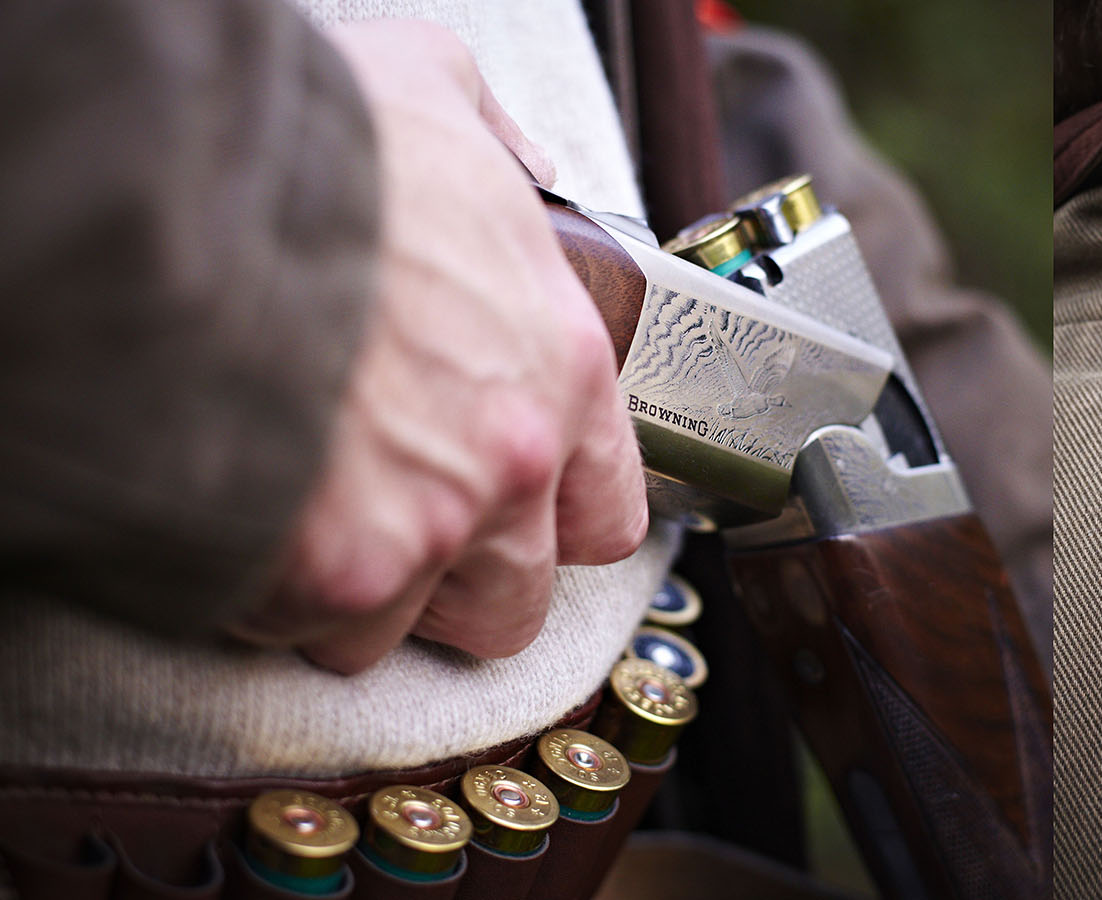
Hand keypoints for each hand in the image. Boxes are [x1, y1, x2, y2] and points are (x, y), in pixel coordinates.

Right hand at [228, 20, 646, 673]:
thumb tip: (519, 163)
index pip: (608, 512)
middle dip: (452, 583)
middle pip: (514, 601)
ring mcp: (427, 528)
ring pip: (398, 630)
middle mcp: (514, 464)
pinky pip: (301, 626)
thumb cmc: (314, 143)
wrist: (191, 188)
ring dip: (349, 592)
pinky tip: (238, 515)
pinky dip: (264, 591)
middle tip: (389, 528)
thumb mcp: (438, 93)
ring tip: (296, 518)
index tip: (505, 507)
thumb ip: (495, 142)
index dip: (551, 520)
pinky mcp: (329, 574)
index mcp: (561, 367)